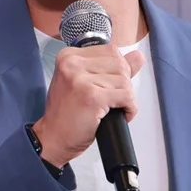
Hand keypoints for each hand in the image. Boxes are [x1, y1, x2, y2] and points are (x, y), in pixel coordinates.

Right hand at [32, 43, 144, 168]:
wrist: (53, 138)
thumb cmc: (66, 114)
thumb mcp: (84, 82)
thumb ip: (111, 67)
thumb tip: (137, 56)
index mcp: (69, 56)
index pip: (111, 51)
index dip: (118, 70)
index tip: (109, 86)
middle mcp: (72, 64)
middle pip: (120, 64)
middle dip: (123, 85)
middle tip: (110, 100)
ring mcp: (81, 79)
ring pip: (125, 81)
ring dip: (126, 98)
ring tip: (111, 108)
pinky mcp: (92, 97)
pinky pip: (126, 96)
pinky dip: (129, 108)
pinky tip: (119, 115)